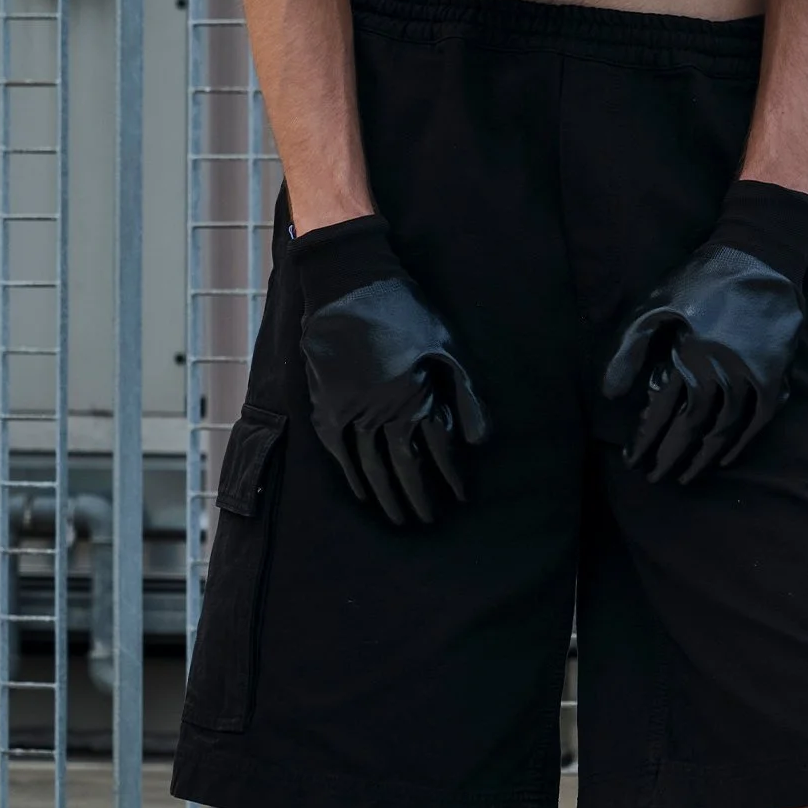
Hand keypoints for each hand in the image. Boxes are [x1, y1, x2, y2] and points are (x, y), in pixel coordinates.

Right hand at [292, 216, 488, 523]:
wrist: (348, 286)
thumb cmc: (405, 311)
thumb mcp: (447, 346)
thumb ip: (465, 395)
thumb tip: (480, 440)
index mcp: (416, 397)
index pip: (438, 450)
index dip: (451, 476)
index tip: (461, 497)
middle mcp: (382, 411)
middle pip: (403, 467)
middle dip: (418, 497)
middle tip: (427, 521)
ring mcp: (351, 410)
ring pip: (370, 466)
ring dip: (386, 494)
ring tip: (398, 518)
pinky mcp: (327, 404)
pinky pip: (338, 450)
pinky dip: (351, 474)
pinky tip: (363, 493)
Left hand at [600, 181, 807, 483]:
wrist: (761, 256)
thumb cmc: (701, 280)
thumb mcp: (655, 304)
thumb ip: (629, 348)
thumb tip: (611, 395)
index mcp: (690, 356)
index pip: (662, 413)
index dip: (645, 441)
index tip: (632, 461)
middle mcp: (722, 371)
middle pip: (693, 427)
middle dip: (670, 456)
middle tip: (654, 477)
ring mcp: (753, 374)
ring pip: (725, 429)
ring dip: (702, 456)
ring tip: (685, 475)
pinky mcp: (776, 373)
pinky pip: (760, 419)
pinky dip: (742, 441)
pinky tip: (724, 457)